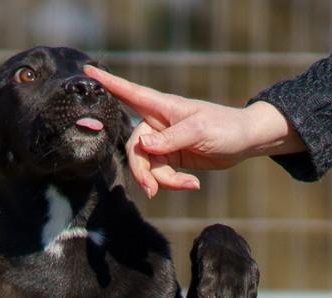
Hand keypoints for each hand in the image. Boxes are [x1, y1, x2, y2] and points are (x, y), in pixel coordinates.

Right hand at [83, 66, 304, 197]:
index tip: (87, 73)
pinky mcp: (170, 160)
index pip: (130, 93)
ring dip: (165, 181)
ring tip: (189, 186)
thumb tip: (142, 144)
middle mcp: (158, 124)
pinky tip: (193, 184)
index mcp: (163, 108)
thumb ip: (170, 138)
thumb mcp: (199, 130)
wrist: (244, 142)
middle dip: (142, 171)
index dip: (108, 84)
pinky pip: (161, 175)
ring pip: (148, 166)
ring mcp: (163, 143)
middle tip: (152, 191)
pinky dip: (175, 184)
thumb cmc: (225, 126)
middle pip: (135, 148)